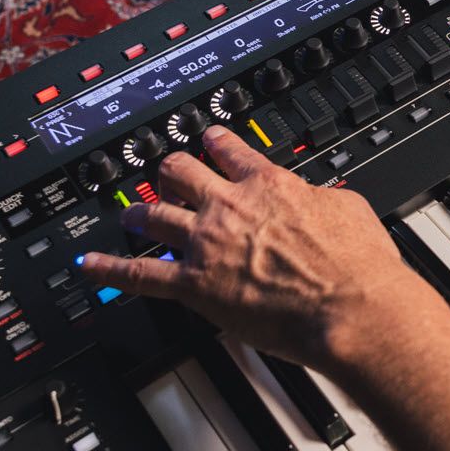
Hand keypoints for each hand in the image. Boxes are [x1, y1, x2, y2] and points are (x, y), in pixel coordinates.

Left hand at [76, 127, 436, 373]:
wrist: (351, 307)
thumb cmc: (358, 264)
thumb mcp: (348, 207)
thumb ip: (320, 196)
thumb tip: (319, 197)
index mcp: (267, 183)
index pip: (227, 148)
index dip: (213, 142)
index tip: (208, 143)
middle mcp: (229, 206)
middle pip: (180, 171)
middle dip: (170, 172)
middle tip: (167, 177)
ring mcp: (206, 244)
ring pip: (153, 214)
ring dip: (139, 213)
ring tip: (130, 215)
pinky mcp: (195, 285)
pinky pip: (138, 274)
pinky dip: (110, 269)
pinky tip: (91, 266)